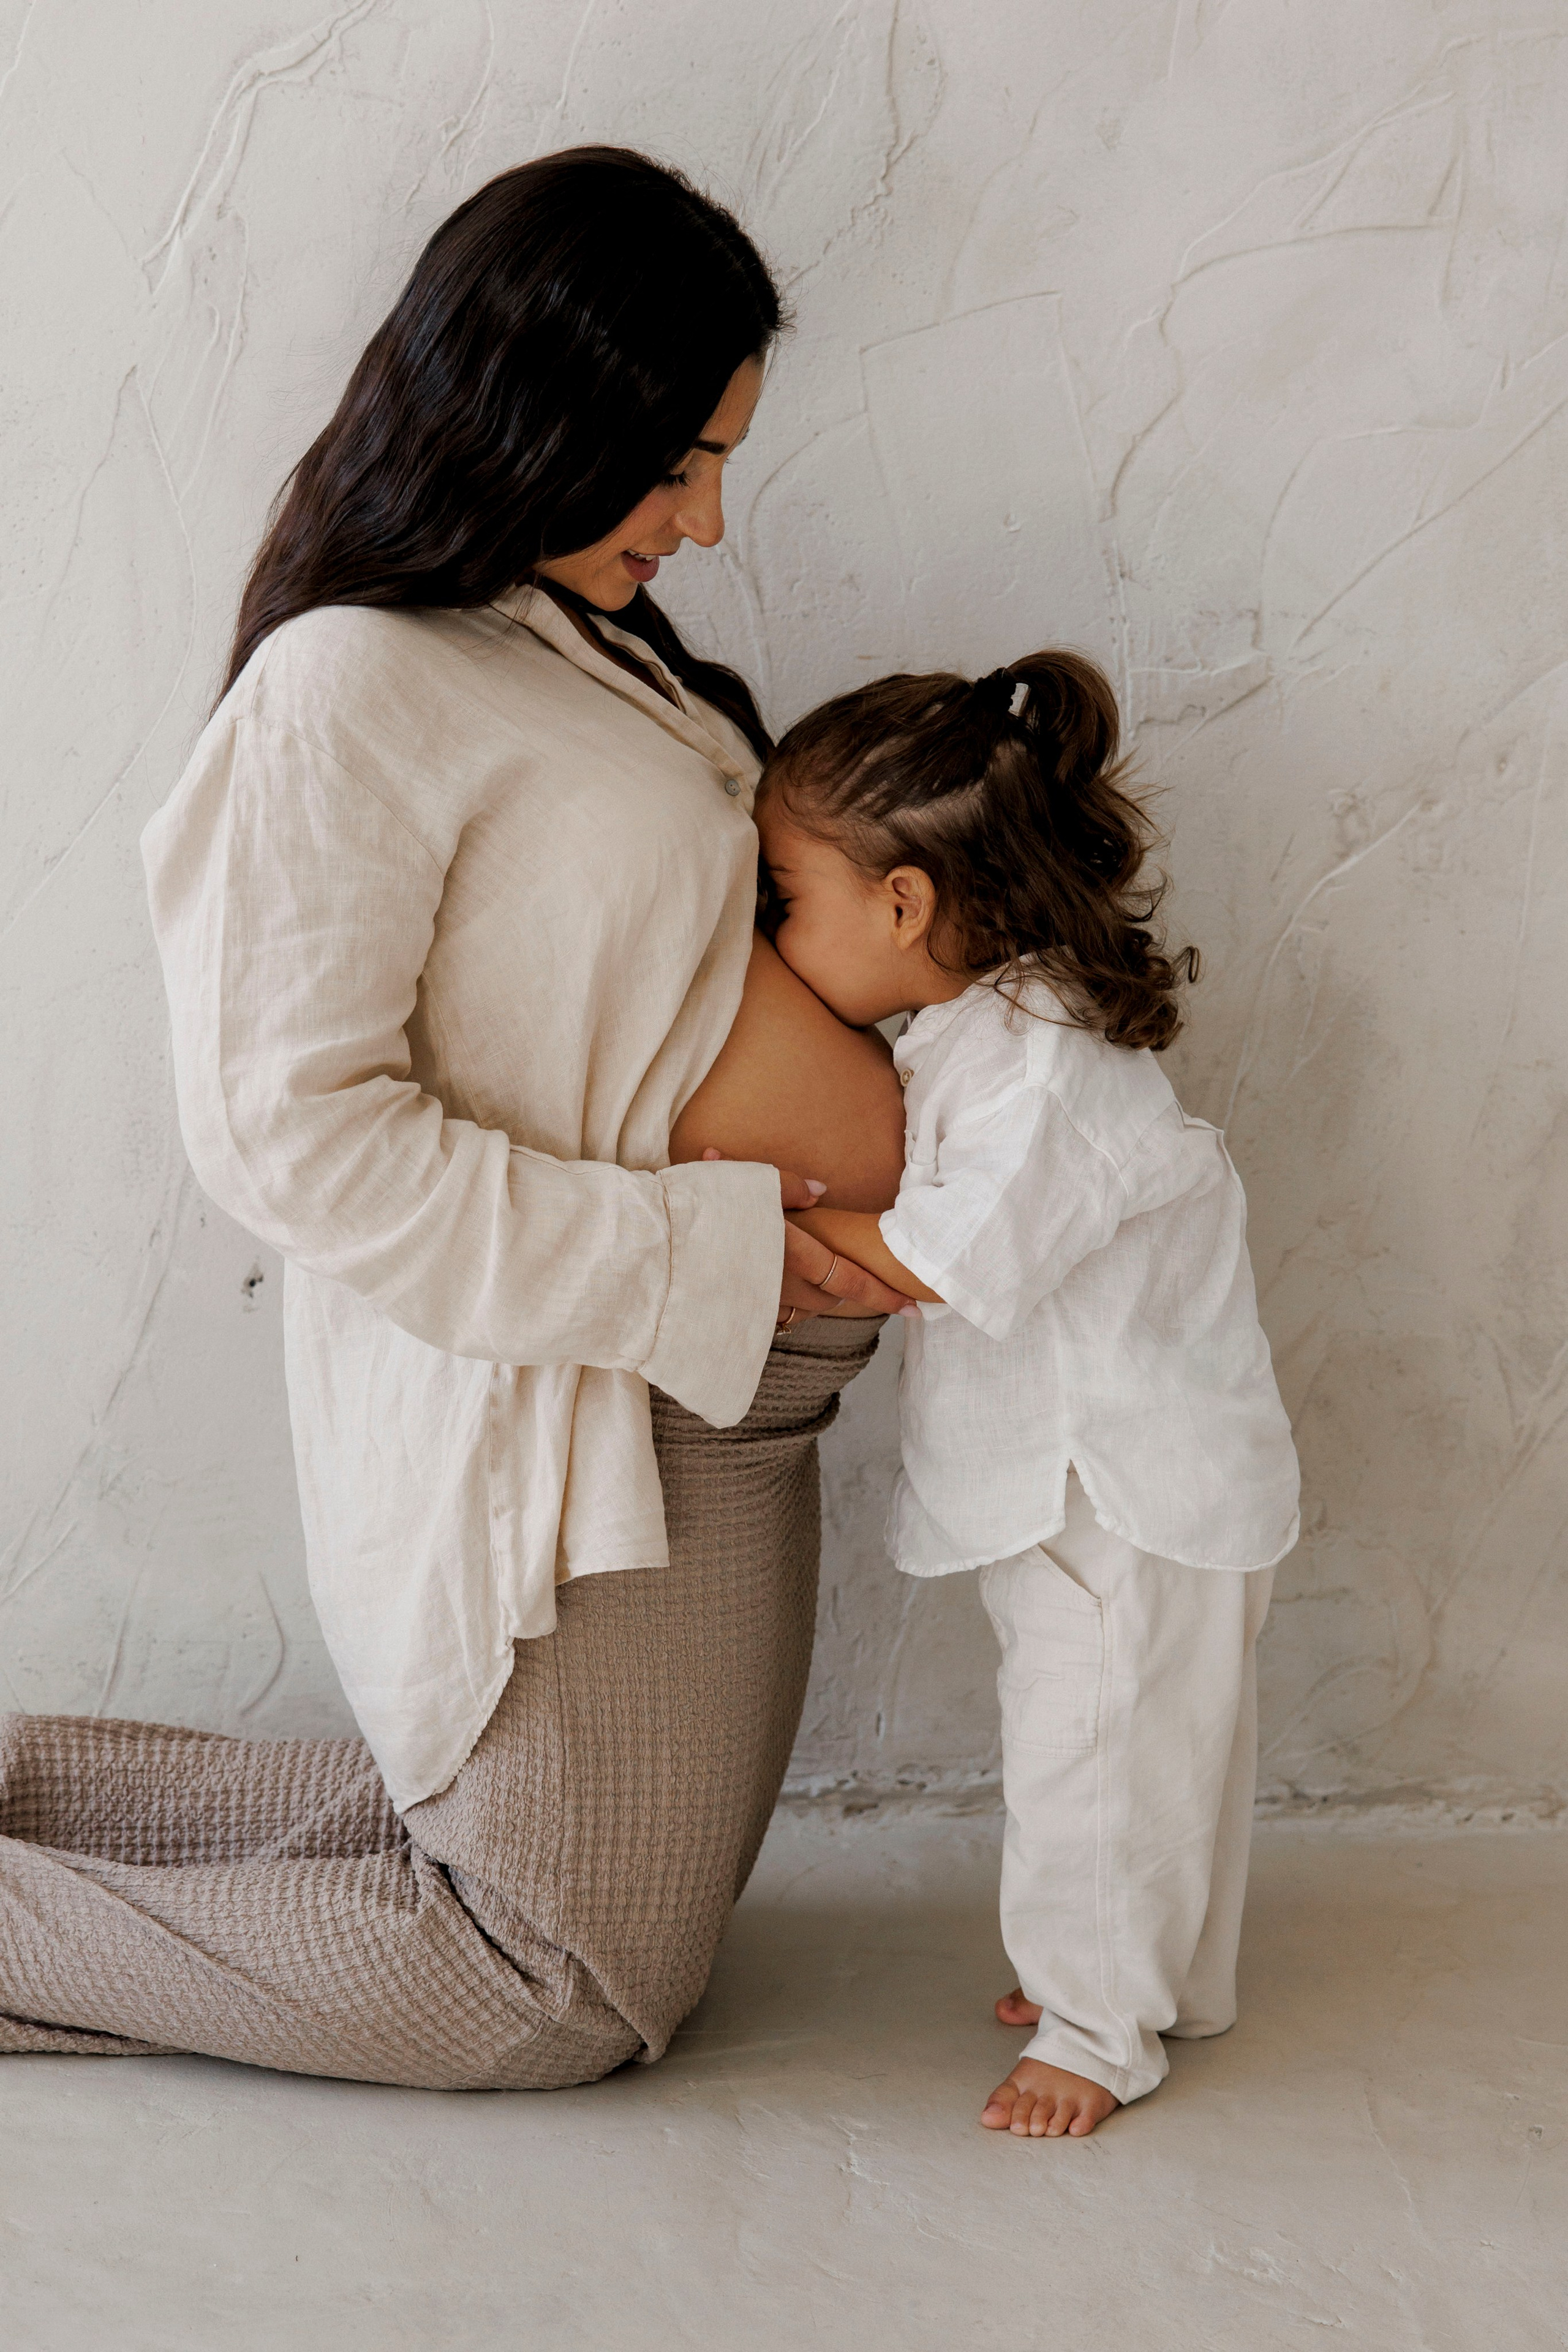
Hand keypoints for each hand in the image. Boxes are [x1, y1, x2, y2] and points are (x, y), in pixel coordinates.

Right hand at [700, 1150, 916, 1322]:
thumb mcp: (745, 1182)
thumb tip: (823, 1190)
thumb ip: (789, 1185)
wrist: (641, 1247)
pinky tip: (775, 1292)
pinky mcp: (731, 1319)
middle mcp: (779, 1287)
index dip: (885, 1295)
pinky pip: (768, 1316)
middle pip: (830, 1299)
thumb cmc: (693, 1206)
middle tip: (884, 1298)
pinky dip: (779, 1305)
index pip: (852, 1280)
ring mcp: (755, 1308)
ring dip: (816, 1301)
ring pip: (800, 1310)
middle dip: (856, 1298)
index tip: (913, 1308)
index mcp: (791, 1253)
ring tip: (830, 1291)